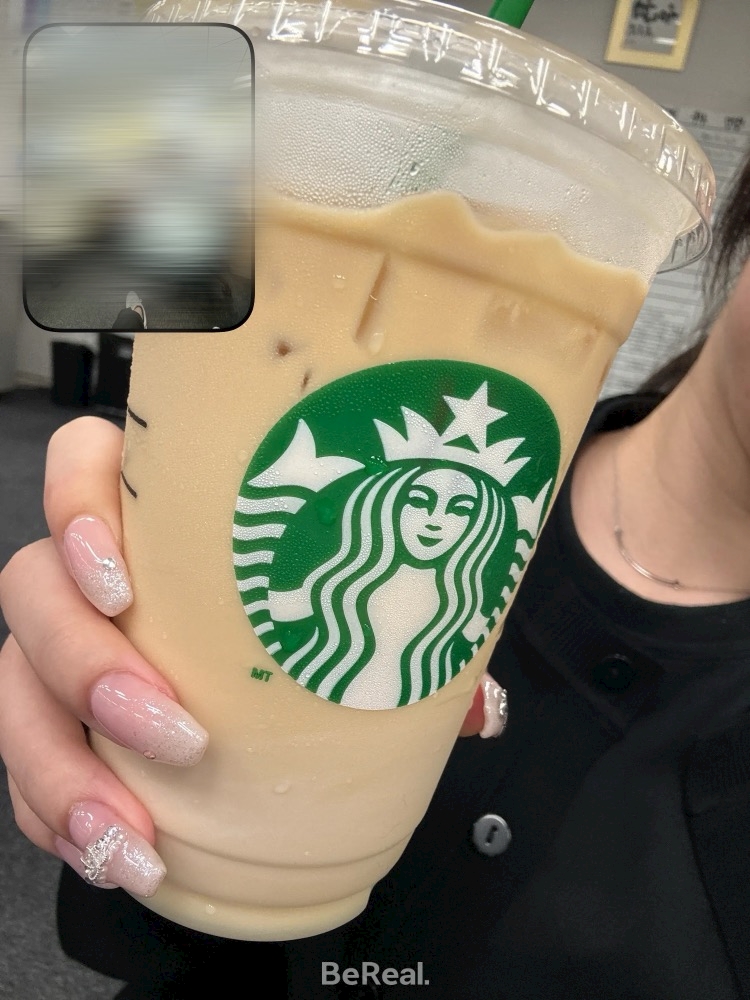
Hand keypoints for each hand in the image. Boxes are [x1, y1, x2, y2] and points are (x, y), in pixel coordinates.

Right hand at [0, 418, 503, 896]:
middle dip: (86, 662)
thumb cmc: (305, 638)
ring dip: (64, 764)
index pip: (83, 465)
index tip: (126, 581)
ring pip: (16, 686)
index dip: (80, 507)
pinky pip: (21, 767)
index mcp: (160, 520)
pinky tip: (117, 850)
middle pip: (33, 587)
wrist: (264, 718)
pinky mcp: (55, 725)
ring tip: (133, 830)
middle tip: (172, 729)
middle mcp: (94, 579)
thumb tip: (474, 709)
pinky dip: (56, 814)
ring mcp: (65, 652)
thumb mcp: (356, 627)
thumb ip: (402, 650)